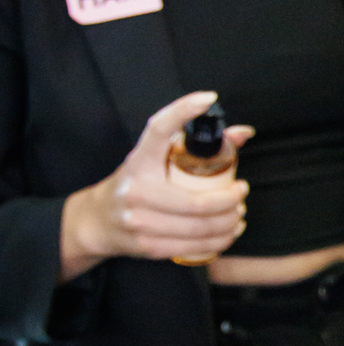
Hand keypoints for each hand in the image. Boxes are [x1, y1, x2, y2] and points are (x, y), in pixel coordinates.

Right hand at [58, 90, 252, 281]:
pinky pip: (192, 247)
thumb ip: (194, 145)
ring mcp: (139, 221)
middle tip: (242, 192)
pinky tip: (229, 233)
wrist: (98, 221)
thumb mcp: (154, 160)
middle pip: (196, 201)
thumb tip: (243, 133)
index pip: (158, 128)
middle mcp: (136, 190)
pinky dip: (219, 242)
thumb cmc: (135, 184)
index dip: (183, 110)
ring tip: (239, 214)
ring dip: (229, 222)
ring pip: (199, 228)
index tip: (208, 98)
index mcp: (139, 161)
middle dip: (229, 199)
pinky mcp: (147, 246)